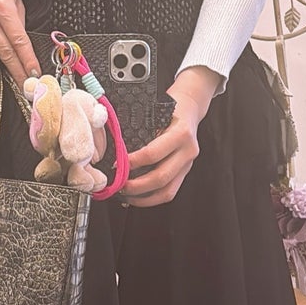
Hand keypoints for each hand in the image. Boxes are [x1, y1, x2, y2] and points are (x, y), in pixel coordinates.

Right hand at [0, 0, 40, 88]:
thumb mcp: (17, 1)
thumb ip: (21, 25)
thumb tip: (25, 51)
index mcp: (2, 9)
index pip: (19, 42)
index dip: (28, 61)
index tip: (35, 75)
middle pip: (4, 55)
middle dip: (17, 74)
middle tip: (26, 87)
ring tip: (5, 81)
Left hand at [119, 66, 219, 208]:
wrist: (190, 107)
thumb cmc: (170, 106)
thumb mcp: (155, 111)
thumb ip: (140, 130)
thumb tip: (115, 150)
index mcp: (181, 133)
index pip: (153, 154)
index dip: (132, 163)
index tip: (116, 165)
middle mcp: (188, 151)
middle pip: (161, 177)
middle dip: (136, 186)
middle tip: (118, 185)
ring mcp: (188, 163)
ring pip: (167, 191)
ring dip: (144, 198)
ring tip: (125, 195)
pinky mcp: (185, 171)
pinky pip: (170, 191)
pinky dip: (152, 198)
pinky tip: (137, 197)